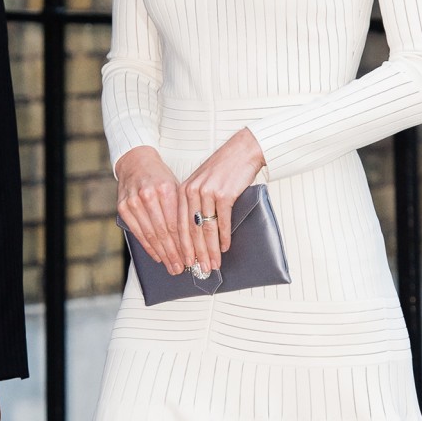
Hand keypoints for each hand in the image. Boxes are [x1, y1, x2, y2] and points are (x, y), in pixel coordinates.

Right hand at [114, 145, 186, 274]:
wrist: (135, 162)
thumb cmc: (160, 177)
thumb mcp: (176, 187)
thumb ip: (182, 210)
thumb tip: (196, 238)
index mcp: (165, 189)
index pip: (176, 224)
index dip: (184, 244)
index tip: (192, 257)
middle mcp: (148, 196)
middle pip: (164, 232)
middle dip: (174, 253)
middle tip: (181, 268)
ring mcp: (133, 202)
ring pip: (150, 235)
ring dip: (162, 254)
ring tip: (171, 266)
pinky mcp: (123, 207)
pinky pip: (138, 233)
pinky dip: (148, 247)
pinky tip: (157, 256)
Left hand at [177, 127, 265, 272]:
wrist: (242, 150)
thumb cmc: (223, 168)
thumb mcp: (201, 183)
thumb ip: (194, 203)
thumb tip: (195, 232)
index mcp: (183, 191)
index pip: (179, 225)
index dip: (182, 247)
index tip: (184, 262)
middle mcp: (192, 192)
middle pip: (191, 230)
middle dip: (196, 253)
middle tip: (199, 269)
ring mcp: (208, 193)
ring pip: (206, 229)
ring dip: (210, 250)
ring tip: (213, 264)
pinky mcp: (225, 194)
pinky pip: (222, 221)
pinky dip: (224, 237)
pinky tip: (225, 248)